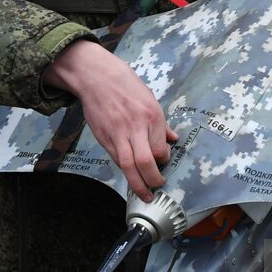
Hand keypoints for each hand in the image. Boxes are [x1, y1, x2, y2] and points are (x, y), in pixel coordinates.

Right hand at [43, 39, 176, 200]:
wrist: (96, 78)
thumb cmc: (126, 86)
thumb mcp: (150, 100)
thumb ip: (162, 124)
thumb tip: (174, 140)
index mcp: (151, 116)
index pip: (160, 149)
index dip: (164, 160)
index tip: (163, 161)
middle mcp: (135, 127)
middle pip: (145, 162)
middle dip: (153, 180)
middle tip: (157, 187)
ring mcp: (117, 134)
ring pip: (127, 166)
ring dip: (137, 184)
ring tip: (145, 194)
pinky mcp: (103, 138)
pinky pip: (116, 159)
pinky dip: (125, 169)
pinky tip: (130, 175)